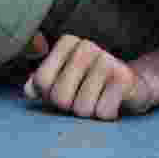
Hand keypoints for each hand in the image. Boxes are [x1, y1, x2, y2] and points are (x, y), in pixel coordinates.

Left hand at [24, 35, 153, 119]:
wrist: (130, 86)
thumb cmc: (88, 83)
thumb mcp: (62, 80)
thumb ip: (40, 83)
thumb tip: (28, 90)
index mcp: (68, 42)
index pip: (42, 81)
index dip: (49, 95)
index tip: (64, 89)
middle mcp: (86, 45)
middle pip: (59, 97)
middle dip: (69, 107)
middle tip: (82, 97)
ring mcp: (106, 59)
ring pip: (81, 108)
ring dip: (89, 112)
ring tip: (97, 99)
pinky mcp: (123, 77)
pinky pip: (102, 112)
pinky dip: (105, 114)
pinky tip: (111, 101)